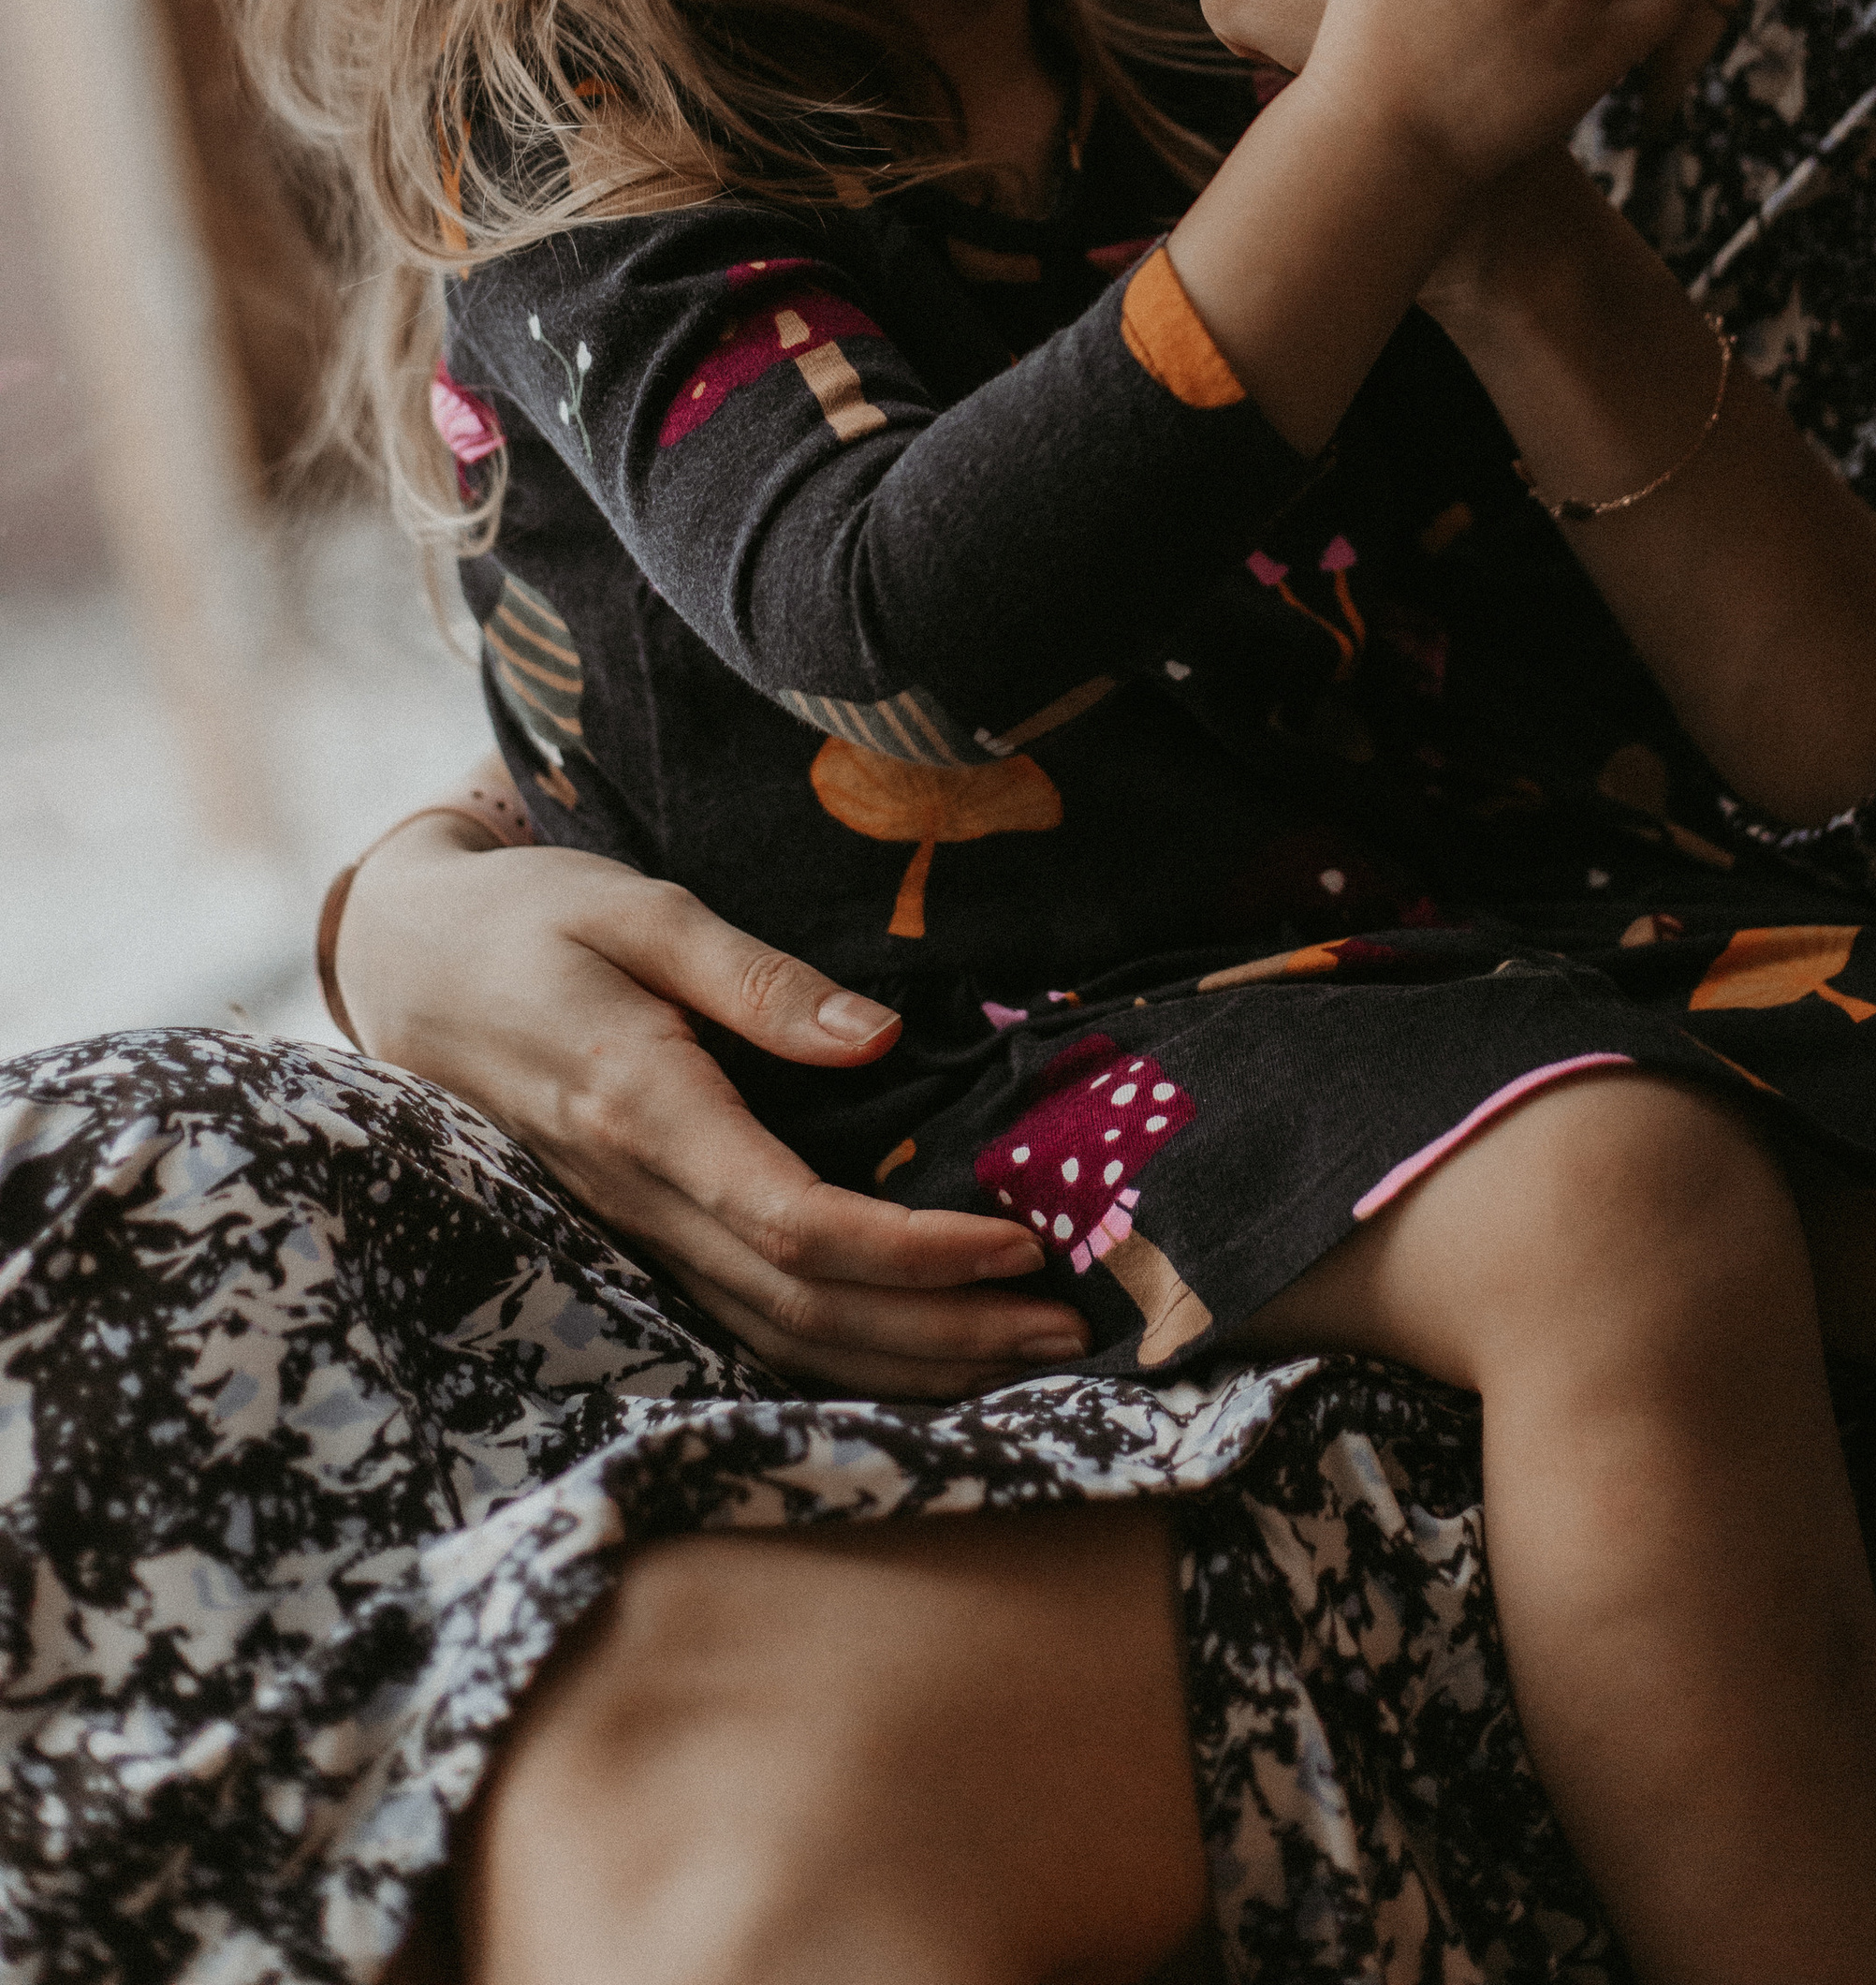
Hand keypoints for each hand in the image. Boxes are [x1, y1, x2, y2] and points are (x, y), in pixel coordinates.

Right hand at [337, 817, 1090, 1395]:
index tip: (1021, 1243)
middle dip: (943, 1336)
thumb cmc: (530, 919)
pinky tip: (921, 1350)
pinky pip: (743, 1324)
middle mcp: (636, 1197)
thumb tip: (881, 1037)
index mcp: (644, 1112)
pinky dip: (841, 1353)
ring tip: (1025, 1356)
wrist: (406, 965)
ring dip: (905, 1364)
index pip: (796, 1226)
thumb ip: (759, 979)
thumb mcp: (641, 908)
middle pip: (803, 1308)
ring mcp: (629, 1232)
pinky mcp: (634, 1238)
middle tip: (1072, 1331)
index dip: (916, 1254)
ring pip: (775, 1339)